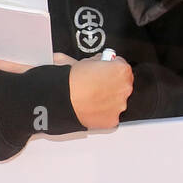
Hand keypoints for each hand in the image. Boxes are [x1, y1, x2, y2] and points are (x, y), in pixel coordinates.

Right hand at [0, 51, 132, 129]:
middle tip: (93, 84)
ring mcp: (119, 106)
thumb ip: (94, 61)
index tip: (101, 70)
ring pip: (117, 100)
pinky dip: (101, 113)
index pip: (121, 65)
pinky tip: (89, 109)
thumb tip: (96, 61)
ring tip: (89, 98)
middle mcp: (124, 88)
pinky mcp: (111, 121)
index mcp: (120, 70)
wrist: (58, 100)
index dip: (109, 67)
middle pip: (122, 84)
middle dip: (109, 83)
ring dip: (107, 99)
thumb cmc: (66, 79)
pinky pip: (109, 115)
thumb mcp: (81, 61)